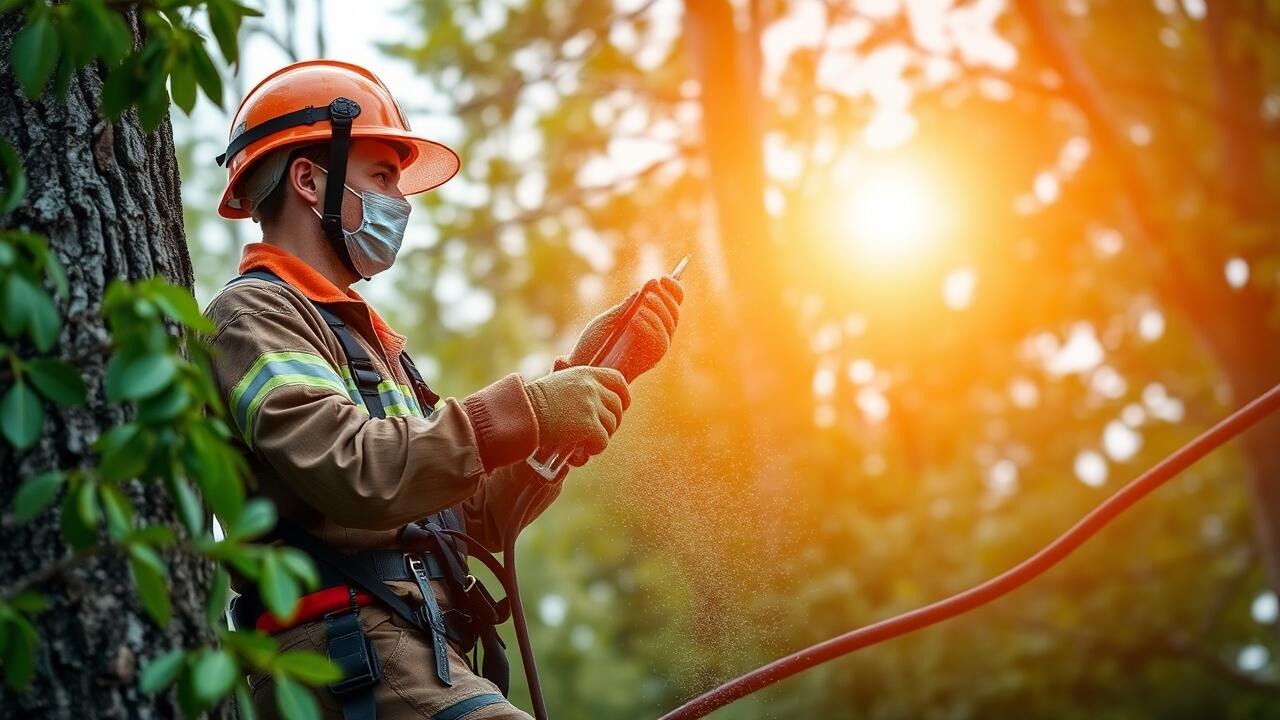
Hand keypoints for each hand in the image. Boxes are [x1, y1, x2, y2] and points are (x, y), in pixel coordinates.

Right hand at [524, 366, 630, 459]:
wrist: (521, 415)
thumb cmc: (533, 403)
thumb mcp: (557, 383)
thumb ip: (574, 383)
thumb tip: (576, 375)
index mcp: (586, 373)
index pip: (618, 380)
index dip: (623, 396)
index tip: (620, 408)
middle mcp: (591, 386)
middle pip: (617, 407)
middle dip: (611, 423)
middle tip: (595, 433)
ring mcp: (591, 405)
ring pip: (611, 426)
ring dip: (600, 438)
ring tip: (583, 443)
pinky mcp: (588, 425)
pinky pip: (603, 441)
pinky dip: (594, 449)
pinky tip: (581, 451)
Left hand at [560, 275, 683, 381]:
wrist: (582, 367)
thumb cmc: (593, 346)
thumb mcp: (609, 320)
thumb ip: (628, 306)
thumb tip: (648, 287)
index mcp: (649, 323)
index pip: (670, 305)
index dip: (673, 290)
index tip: (665, 277)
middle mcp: (656, 336)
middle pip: (674, 314)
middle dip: (668, 297)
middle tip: (656, 285)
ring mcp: (654, 349)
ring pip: (669, 326)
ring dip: (660, 309)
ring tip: (647, 299)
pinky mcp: (650, 360)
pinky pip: (660, 342)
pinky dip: (651, 326)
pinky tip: (638, 317)